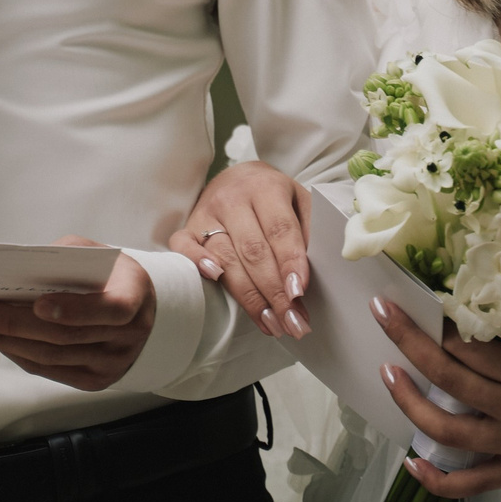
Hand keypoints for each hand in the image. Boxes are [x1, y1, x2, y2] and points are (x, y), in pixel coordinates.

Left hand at [0, 241, 153, 391]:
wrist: (139, 312)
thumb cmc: (111, 277)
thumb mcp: (97, 255)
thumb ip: (65, 257)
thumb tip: (19, 268)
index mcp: (133, 298)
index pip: (110, 309)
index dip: (74, 310)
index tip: (39, 304)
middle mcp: (126, 336)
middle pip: (66, 337)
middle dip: (16, 324)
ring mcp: (110, 363)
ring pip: (52, 357)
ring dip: (8, 341)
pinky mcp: (94, 380)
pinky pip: (50, 370)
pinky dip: (19, 354)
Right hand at [168, 160, 313, 340]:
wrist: (238, 177)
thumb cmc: (274, 197)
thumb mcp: (300, 201)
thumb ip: (309, 231)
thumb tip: (316, 273)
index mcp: (266, 188)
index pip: (280, 229)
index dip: (290, 263)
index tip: (299, 293)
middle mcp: (233, 199)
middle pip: (253, 251)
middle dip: (274, 292)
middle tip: (292, 322)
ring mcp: (206, 213)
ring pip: (225, 258)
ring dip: (249, 297)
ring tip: (271, 324)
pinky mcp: (188, 226)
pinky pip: (184, 247)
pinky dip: (197, 264)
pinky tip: (217, 283)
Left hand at [371, 298, 500, 496]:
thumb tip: (485, 290)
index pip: (467, 344)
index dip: (436, 319)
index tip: (415, 295)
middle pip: (446, 378)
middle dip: (408, 343)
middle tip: (383, 314)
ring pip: (447, 432)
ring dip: (409, 403)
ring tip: (386, 374)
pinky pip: (474, 484)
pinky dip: (438, 480)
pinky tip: (411, 463)